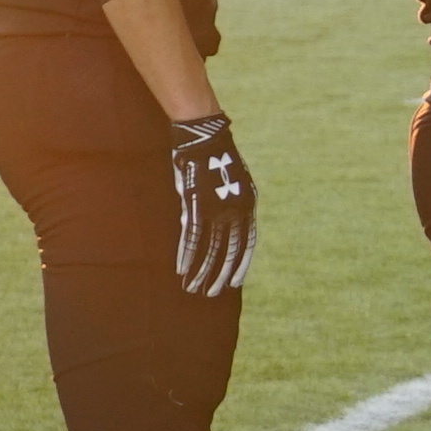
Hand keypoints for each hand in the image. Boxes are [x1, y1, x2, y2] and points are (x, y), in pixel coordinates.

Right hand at [167, 114, 255, 299]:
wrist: (203, 136)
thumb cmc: (211, 160)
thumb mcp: (222, 186)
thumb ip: (215, 209)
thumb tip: (191, 230)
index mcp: (248, 205)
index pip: (248, 243)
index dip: (242, 264)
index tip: (236, 283)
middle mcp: (237, 210)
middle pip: (230, 251)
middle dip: (221, 274)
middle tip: (211, 293)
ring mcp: (218, 208)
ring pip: (211, 249)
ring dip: (202, 271)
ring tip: (194, 288)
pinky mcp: (197, 205)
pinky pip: (193, 237)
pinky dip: (188, 255)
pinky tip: (182, 270)